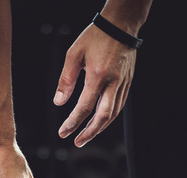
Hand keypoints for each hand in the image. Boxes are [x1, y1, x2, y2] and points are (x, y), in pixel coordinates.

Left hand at [54, 23, 136, 146]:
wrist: (121, 26)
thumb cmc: (95, 37)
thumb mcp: (74, 54)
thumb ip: (66, 80)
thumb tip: (58, 102)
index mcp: (97, 75)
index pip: (85, 107)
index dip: (73, 122)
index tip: (63, 132)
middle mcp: (113, 83)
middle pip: (103, 117)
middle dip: (90, 133)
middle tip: (77, 142)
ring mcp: (123, 84)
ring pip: (113, 114)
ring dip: (99, 128)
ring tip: (86, 136)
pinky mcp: (127, 83)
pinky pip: (118, 105)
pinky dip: (108, 117)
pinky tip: (99, 121)